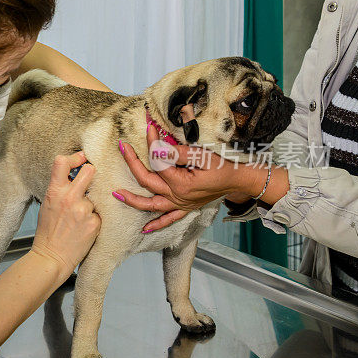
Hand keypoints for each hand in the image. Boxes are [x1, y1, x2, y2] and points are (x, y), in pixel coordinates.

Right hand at [32, 152, 101, 274]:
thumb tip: (74, 175)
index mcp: (54, 192)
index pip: (62, 161)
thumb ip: (60, 188)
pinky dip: (93, 219)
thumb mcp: (47, 204)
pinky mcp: (95, 222)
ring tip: (79, 219)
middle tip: (89, 182)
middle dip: (91, 173)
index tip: (81, 159)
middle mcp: (70, 198)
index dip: (74, 157)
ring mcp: (84, 210)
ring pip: (95, 197)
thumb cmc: (48, 232)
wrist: (51, 257)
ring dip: (90, 205)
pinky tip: (83, 228)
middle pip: (90, 170)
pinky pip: (98, 213)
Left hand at [113, 125, 260, 231]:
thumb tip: (156, 147)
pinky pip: (168, 220)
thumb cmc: (224, 165)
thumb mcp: (202, 155)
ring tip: (117, 194)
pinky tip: (144, 229)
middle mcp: (177, 196)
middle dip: (132, 163)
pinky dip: (156, 224)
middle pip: (147, 181)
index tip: (148, 127)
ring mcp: (180, 204)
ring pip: (151, 205)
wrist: (241, 180)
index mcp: (180, 182)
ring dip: (133, 200)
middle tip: (122, 148)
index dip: (151, 143)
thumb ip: (177, 153)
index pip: (158, 161)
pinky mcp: (186, 208)